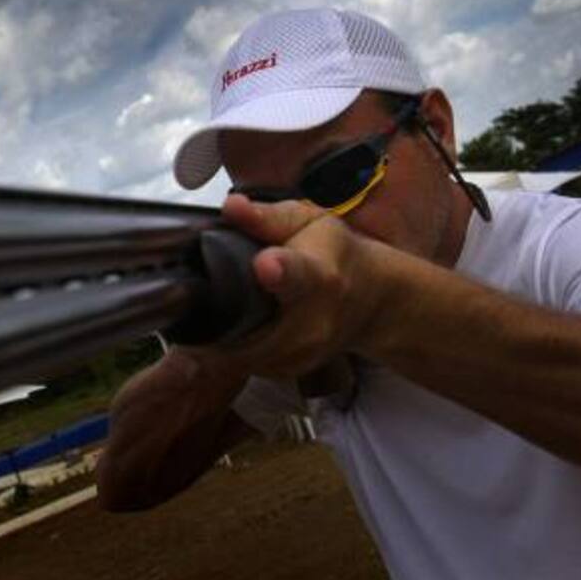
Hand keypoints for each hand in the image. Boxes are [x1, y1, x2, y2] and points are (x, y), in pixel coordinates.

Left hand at [216, 193, 381, 380]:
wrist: (371, 299)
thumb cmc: (336, 254)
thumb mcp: (307, 221)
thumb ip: (265, 217)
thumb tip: (232, 207)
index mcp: (316, 275)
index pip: (298, 276)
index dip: (279, 271)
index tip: (265, 265)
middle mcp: (313, 322)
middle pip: (252, 323)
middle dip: (222, 309)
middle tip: (209, 289)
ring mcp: (302, 353)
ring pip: (239, 348)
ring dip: (222, 329)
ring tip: (226, 303)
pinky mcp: (288, 371)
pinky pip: (243, 362)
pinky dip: (233, 344)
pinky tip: (241, 322)